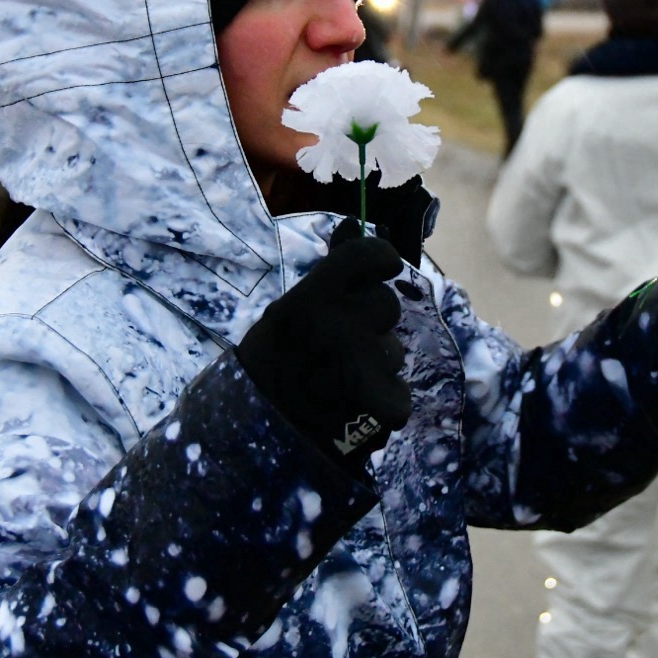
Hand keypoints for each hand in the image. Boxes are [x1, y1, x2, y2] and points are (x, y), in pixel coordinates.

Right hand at [237, 218, 411, 461]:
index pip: (369, 256)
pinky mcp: (385, 407)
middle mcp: (340, 328)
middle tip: (339, 343)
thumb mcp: (291, 310)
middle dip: (371, 321)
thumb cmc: (274, 363)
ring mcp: (364, 369)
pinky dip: (383, 403)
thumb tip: (356, 222)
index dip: (381, 257)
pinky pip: (400, 391)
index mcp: (311, 299)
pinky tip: (354, 409)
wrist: (257, 436)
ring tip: (339, 382)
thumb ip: (330, 270)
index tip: (383, 266)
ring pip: (394, 350)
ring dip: (376, 364)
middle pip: (387, 305)